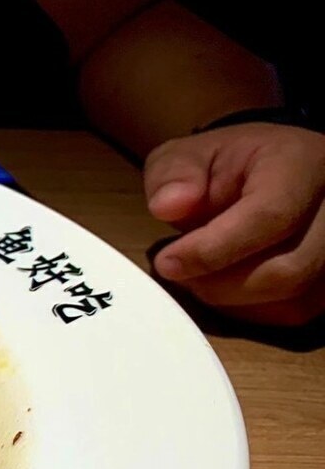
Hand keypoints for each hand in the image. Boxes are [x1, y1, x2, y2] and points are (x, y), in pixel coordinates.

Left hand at [144, 123, 324, 325]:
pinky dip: (250, 311)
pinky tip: (223, 288)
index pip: (269, 215)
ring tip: (197, 276)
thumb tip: (169, 205)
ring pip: (293, 300)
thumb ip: (174, 174)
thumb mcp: (187, 155)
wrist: (265, 173)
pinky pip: (295, 313)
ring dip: (232, 301)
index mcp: (301, 165)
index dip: (213, 249)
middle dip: (220, 284)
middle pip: (288, 270)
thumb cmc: (223, 165)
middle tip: (177, 273)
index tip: (167, 262)